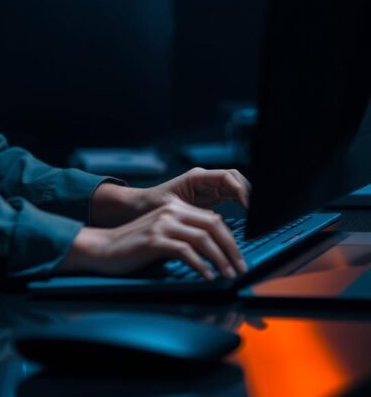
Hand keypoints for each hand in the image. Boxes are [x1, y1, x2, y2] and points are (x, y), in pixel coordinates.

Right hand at [56, 195, 247, 279]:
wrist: (104, 248)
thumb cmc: (135, 246)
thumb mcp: (163, 235)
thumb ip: (185, 234)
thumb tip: (213, 247)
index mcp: (175, 207)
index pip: (214, 218)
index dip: (231, 238)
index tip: (240, 257)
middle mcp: (171, 211)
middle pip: (214, 225)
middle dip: (232, 248)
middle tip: (241, 268)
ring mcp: (162, 224)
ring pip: (203, 238)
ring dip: (221, 259)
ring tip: (229, 275)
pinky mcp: (154, 240)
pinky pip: (185, 251)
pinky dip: (201, 265)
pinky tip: (208, 276)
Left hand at [136, 167, 250, 215]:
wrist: (142, 206)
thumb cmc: (153, 205)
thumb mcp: (173, 209)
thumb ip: (192, 213)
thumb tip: (212, 220)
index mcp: (197, 177)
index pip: (227, 176)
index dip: (240, 190)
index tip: (247, 207)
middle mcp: (206, 180)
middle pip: (236, 179)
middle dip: (248, 192)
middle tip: (255, 213)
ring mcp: (209, 187)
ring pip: (236, 187)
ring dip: (246, 198)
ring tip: (253, 217)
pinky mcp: (211, 198)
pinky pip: (232, 196)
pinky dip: (241, 203)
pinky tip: (245, 217)